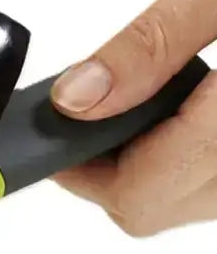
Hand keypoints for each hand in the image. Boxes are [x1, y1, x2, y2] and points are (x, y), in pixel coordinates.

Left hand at [50, 0, 216, 236]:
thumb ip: (152, 45)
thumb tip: (76, 99)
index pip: (136, 193)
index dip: (79, 168)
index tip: (53, 128)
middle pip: (151, 208)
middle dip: (109, 163)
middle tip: (94, 105)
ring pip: (183, 203)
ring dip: (149, 163)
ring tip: (161, 94)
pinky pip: (214, 189)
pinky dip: (189, 158)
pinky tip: (197, 108)